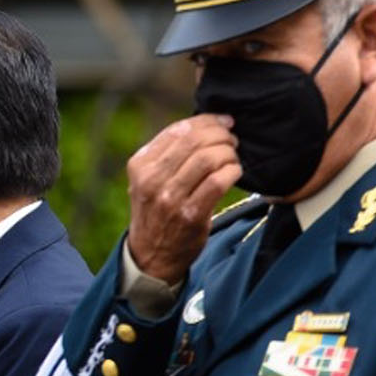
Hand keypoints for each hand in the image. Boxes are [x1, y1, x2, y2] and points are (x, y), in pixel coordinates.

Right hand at [125, 114, 239, 282]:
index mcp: (140, 165)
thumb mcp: (149, 179)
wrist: (151, 255)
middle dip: (221, 135)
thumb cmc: (156, 211)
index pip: (178, 130)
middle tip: (232, 140)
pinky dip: (233, 171)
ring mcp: (170, 199)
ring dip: (229, 153)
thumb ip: (168, 154)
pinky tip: (235, 172)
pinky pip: (219, 181)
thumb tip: (207, 123)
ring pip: (208, 158)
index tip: (223, 122)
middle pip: (195, 141)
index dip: (207, 120)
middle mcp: (151, 180)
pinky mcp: (190, 215)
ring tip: (233, 157)